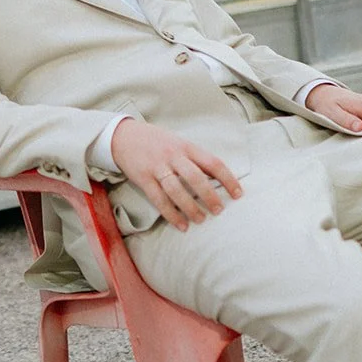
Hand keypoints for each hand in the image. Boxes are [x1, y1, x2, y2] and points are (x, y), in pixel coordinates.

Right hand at [111, 118, 242, 232]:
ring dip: (190, 207)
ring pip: (177, 190)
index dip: (228, 179)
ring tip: (200, 219)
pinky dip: (171, 214)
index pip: (213, 162)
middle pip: (195, 177)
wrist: (123, 136)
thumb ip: (194, 158)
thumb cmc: (155, 141)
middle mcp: (173, 156)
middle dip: (210, 195)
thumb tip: (216, 178)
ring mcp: (157, 167)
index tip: (238, 194)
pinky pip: (159, 199)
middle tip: (219, 210)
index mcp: (186, 146)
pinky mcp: (143, 178)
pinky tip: (181, 224)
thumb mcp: (177, 143)